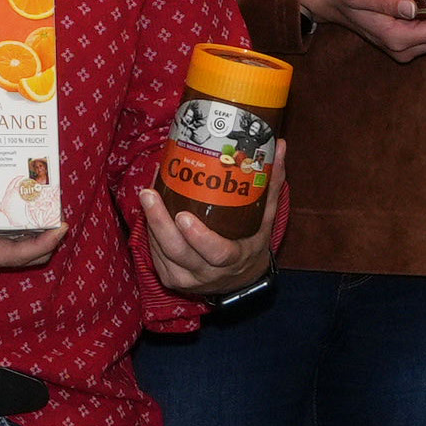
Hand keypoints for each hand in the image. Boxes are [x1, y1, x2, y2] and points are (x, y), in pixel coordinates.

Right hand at [0, 172, 64, 271]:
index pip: (17, 255)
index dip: (43, 243)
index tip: (61, 227)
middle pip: (28, 254)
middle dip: (48, 235)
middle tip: (60, 207)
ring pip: (23, 243)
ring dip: (39, 227)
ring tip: (50, 199)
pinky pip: (12, 231)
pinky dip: (24, 218)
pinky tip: (27, 196)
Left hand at [136, 136, 288, 300]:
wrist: (239, 280)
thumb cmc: (251, 243)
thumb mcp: (265, 219)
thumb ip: (271, 184)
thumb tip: (279, 145)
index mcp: (234, 260)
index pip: (216, 253)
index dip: (199, 237)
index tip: (183, 215)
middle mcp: (207, 274)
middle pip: (178, 252)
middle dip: (160, 223)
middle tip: (149, 194)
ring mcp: (186, 279)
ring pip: (162, 252)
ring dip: (151, 222)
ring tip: (146, 193)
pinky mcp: (170, 278)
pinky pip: (155, 254)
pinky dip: (150, 230)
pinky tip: (148, 207)